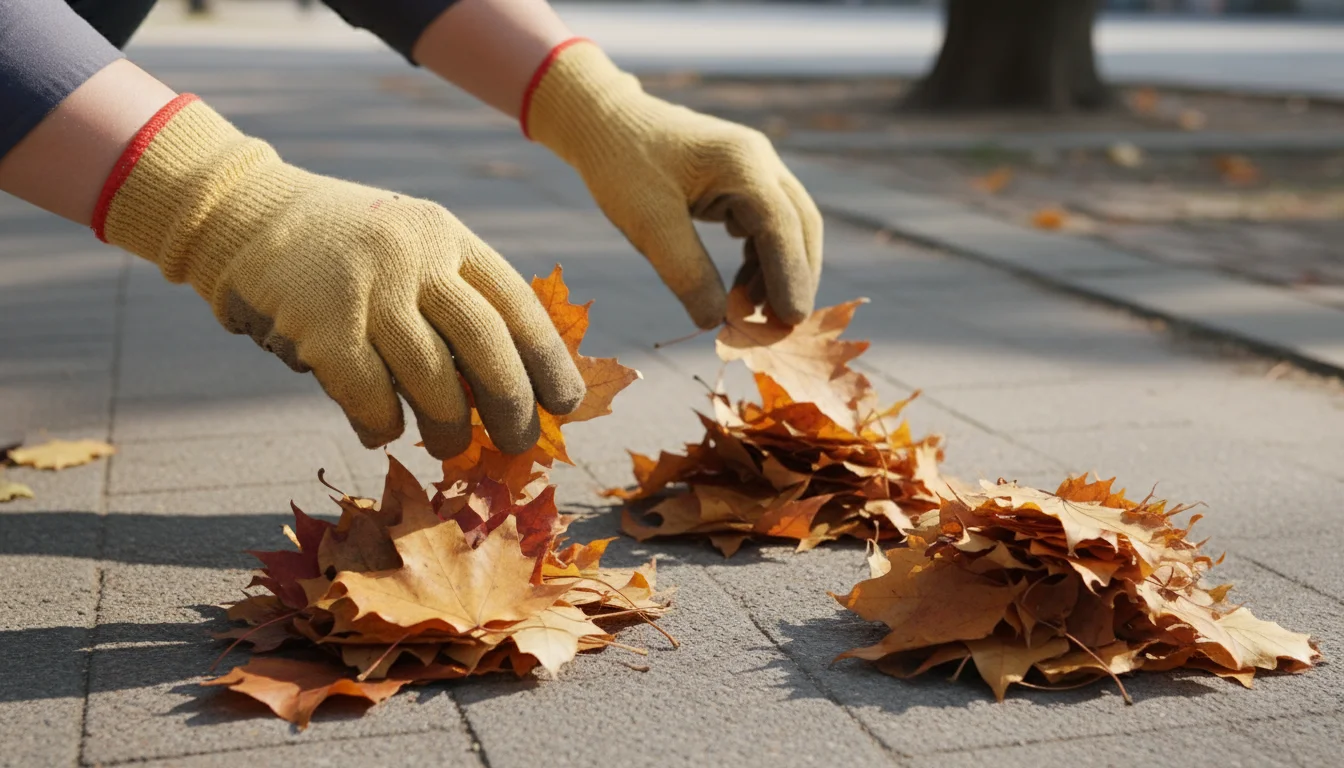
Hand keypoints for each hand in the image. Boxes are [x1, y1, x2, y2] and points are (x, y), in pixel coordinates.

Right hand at [96, 95, 583, 457]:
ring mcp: (368, 290)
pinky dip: (384, 424)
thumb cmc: (343, 250)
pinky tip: (383, 429)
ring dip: (449, 427)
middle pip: (487, 345)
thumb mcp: (412, 247)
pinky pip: (371, 397)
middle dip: (511, 404)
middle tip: (519, 443)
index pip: (517, 304)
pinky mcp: (320, 326)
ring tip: (451, 445)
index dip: (549, 360)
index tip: (565, 404)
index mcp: (449, 237)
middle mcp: (416, 258)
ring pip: (434, 380)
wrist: (244, 213)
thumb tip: (512, 385)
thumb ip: (456, 296)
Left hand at [524, 40, 822, 327]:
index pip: (781, 226)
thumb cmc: (622, 166)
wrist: (605, 122)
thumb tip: (718, 322)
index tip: (791, 321)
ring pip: (788, 228)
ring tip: (754, 315)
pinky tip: (741, 290)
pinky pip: (767, 226)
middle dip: (795, 278)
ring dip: (778, 273)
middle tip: (781, 329)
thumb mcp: (648, 224)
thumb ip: (685, 272)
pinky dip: (761, 261)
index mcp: (742, 163)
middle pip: (800, 226)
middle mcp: (759, 161)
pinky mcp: (742, 181)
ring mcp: (754, 168)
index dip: (790, 277)